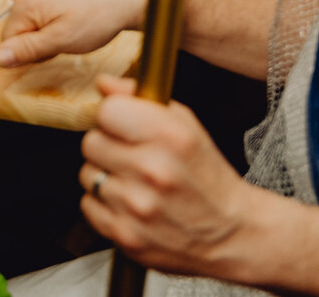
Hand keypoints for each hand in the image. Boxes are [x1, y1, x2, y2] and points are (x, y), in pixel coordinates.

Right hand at [0, 0, 147, 66]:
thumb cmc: (96, 18)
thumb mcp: (60, 41)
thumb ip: (27, 50)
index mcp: (24, 2)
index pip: (8, 41)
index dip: (29, 53)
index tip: (52, 49)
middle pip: (18, 32)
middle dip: (38, 44)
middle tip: (64, 41)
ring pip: (30, 25)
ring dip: (46, 36)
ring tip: (71, 31)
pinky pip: (41, 15)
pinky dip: (53, 25)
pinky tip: (72, 23)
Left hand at [81, 76, 262, 276]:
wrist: (231, 234)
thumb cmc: (206, 175)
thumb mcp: (186, 126)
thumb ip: (140, 98)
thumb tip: (103, 82)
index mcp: (171, 137)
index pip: (107, 110)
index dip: (113, 116)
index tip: (123, 124)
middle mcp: (153, 170)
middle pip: (91, 142)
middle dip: (107, 146)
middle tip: (131, 156)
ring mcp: (137, 207)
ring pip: (87, 174)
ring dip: (105, 176)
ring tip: (134, 182)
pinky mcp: (125, 235)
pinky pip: (88, 205)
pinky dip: (104, 204)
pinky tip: (129, 204)